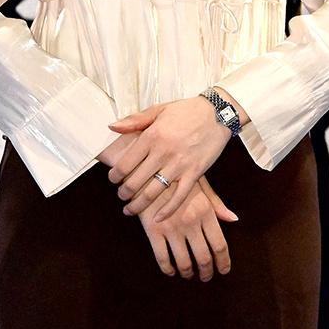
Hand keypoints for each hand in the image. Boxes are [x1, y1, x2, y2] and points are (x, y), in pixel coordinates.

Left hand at [105, 97, 231, 221]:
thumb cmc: (186, 110)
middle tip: (121, 196)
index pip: (125, 164)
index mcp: (152, 136)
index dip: (115, 176)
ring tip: (130, 209)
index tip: (113, 180)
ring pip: (153, 192)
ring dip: (138, 205)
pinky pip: (179, 197)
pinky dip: (167, 210)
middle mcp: (163, 152)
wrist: (217, 113)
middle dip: (124, 193)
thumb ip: (134, 120)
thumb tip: (111, 127)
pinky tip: (157, 218)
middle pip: (135, 181)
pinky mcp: (195, 173)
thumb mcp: (158, 109)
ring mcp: (179, 165)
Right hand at [135, 174, 236, 280]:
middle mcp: (191, 223)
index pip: (220, 245)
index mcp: (205, 212)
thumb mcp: (198, 185)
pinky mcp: (153, 232)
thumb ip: (216, 204)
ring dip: (187, 272)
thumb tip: (234, 219)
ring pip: (184, 262)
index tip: (223, 270)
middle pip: (204, 258)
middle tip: (205, 277)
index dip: (223, 262)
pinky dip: (168, 269)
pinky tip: (170, 270)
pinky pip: (163, 258)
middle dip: (206, 272)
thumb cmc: (174, 175)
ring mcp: (171, 229)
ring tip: (188, 274)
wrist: (145, 169)